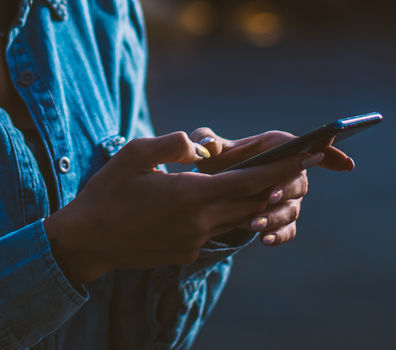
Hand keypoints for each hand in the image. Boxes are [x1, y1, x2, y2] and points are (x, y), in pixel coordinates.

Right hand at [43, 131, 318, 283]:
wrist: (88, 240)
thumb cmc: (107, 192)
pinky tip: (232, 202)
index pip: (250, 180)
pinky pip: (220, 230)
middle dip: (281, 183)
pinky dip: (234, 215)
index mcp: (189, 194)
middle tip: (305, 164)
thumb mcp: (134, 155)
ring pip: (242, 219)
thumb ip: (172, 144)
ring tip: (278, 182)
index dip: (282, 167)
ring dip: (261, 201)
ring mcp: (195, 240)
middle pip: (255, 202)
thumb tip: (201, 145)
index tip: (307, 154)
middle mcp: (199, 221)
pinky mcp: (188, 252)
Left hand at [189, 126, 353, 247]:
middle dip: (285, 188)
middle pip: (299, 180)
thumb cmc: (216, 162)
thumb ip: (205, 141)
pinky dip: (278, 234)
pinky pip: (288, 229)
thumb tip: (209, 147)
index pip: (305, 146)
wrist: (212, 192)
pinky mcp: (282, 220)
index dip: (327, 152)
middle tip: (268, 197)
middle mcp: (289, 171)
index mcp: (276, 147)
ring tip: (254, 224)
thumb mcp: (207, 149)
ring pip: (292, 208)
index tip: (340, 161)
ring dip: (276, 216)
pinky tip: (263, 239)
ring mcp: (288, 198)